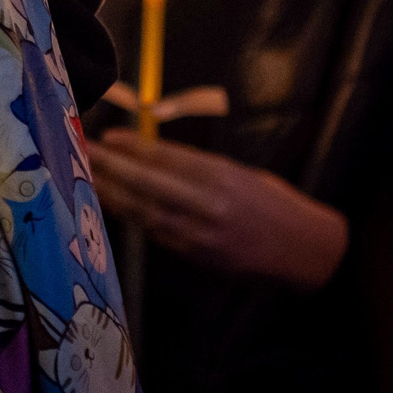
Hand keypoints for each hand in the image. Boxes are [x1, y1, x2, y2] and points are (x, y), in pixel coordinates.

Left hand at [89, 131, 349, 289]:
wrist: (309, 253)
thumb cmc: (277, 206)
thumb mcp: (246, 175)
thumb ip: (202, 168)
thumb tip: (155, 156)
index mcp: (226, 177)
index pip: (170, 158)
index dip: (135, 147)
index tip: (109, 136)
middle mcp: (211, 205)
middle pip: (150, 183)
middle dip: (113, 166)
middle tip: (84, 150)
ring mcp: (202, 234)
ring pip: (146, 210)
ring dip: (112, 193)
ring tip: (85, 177)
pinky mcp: (197, 256)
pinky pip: (156, 232)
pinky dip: (131, 217)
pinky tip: (110, 205)